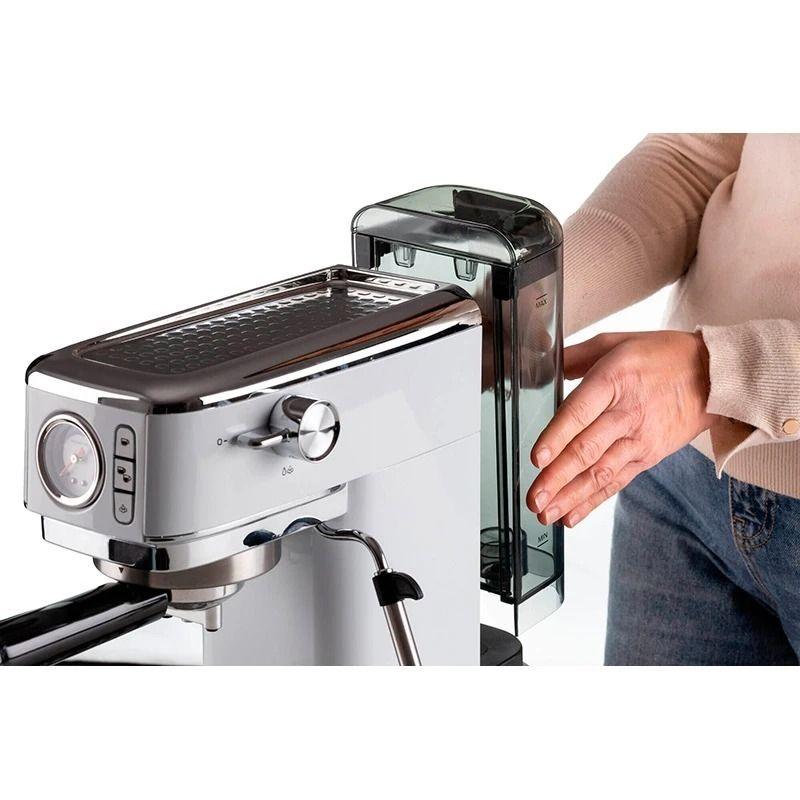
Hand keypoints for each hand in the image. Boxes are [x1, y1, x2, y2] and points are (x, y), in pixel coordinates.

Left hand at [527, 330, 716, 526]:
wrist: (715, 376)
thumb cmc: (661, 356)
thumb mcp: (615, 341)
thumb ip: (575, 355)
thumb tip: (542, 362)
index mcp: (613, 380)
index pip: (580, 412)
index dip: (557, 436)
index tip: (536, 458)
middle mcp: (626, 413)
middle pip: (588, 449)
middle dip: (558, 477)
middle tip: (534, 498)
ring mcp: (639, 439)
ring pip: (601, 472)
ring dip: (571, 496)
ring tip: (546, 514)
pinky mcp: (648, 456)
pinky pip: (617, 481)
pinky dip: (593, 501)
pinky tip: (571, 516)